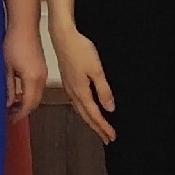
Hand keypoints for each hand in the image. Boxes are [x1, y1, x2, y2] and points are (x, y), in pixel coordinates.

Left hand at [4, 26, 47, 122]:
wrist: (25, 25)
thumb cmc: (14, 42)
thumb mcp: (6, 68)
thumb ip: (8, 87)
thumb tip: (8, 103)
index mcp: (32, 78)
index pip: (29, 104)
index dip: (20, 114)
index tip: (10, 120)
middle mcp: (41, 77)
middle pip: (35, 101)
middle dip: (24, 110)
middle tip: (10, 115)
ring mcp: (43, 72)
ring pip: (37, 94)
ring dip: (27, 102)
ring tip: (12, 105)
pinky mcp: (41, 67)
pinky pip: (38, 86)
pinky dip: (30, 93)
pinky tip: (18, 92)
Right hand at [51, 25, 113, 142]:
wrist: (63, 36)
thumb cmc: (80, 50)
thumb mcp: (97, 70)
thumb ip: (103, 90)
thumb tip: (110, 109)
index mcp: (81, 92)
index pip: (94, 115)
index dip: (103, 127)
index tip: (112, 137)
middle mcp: (73, 93)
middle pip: (86, 116)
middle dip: (97, 128)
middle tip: (107, 138)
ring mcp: (68, 87)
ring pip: (80, 110)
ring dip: (90, 121)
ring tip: (98, 128)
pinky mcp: (67, 81)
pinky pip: (76, 102)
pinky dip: (83, 110)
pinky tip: (85, 109)